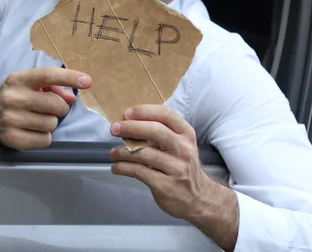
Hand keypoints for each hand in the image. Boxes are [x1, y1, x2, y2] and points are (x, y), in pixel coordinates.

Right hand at [0, 67, 90, 149]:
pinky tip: (32, 130)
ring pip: (52, 124)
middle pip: (56, 105)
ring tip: (37, 118)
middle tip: (49, 108)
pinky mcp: (12, 139)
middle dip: (59, 108)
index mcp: (18, 79)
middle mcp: (13, 98)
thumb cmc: (13, 95)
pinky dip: (44, 136)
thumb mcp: (28, 84)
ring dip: (50, 123)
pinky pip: (45, 140)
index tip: (87, 81)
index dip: (70, 77)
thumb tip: (72, 97)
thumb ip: (53, 86)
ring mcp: (10, 120)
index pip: (48, 75)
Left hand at [109, 105, 238, 251]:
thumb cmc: (182, 166)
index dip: (143, 111)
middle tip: (114, 129)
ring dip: (122, 151)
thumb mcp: (180, 145)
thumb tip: (128, 124)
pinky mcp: (165, 185)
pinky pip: (138, 172)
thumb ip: (161, 132)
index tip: (126, 114)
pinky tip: (117, 167)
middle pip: (154, 131)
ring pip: (143, 153)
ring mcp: (176, 168)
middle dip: (130, 127)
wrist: (199, 199)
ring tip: (112, 153)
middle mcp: (183, 149)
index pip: (165, 114)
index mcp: (186, 134)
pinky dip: (123, 168)